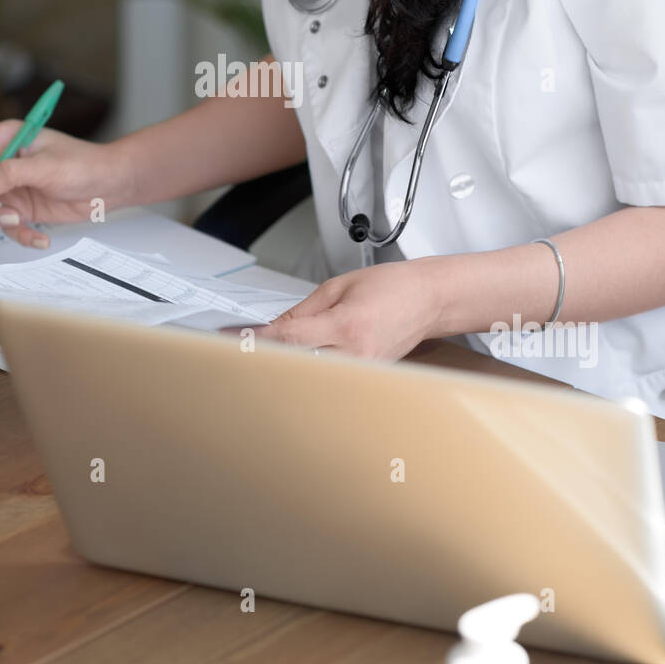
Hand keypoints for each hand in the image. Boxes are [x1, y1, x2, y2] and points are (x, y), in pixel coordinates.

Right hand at [0, 119, 135, 248]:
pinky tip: (40, 236)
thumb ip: (10, 174)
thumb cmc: (84, 164)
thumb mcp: (46, 167)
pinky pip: (6, 225)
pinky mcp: (20, 208)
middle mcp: (1, 161)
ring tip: (18, 220)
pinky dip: (20, 233)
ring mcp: (9, 186)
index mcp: (4, 138)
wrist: (110, 185)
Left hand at [260, 260, 441, 359]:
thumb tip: (273, 328)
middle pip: (299, 364)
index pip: (291, 338)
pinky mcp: (370, 377)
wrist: (429, 299)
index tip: (236, 340)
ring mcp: (366, 370)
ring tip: (274, 357)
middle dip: (272, 358)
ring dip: (292, 366)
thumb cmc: (392, 287)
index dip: (259, 340)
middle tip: (245, 351)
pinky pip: (334, 376)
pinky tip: (304, 362)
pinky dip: (314, 369)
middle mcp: (357, 353)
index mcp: (346, 324)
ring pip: (315, 375)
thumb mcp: (339, 286)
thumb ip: (302, 311)